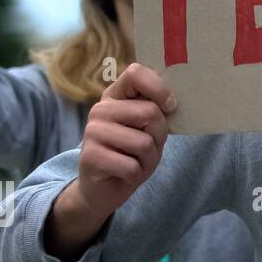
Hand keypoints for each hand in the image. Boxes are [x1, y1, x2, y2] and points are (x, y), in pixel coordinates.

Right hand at [71, 63, 174, 219]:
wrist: (105, 188)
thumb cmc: (132, 152)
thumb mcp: (149, 128)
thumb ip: (156, 110)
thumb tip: (172, 101)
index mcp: (116, 96)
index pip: (136, 73)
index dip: (158, 88)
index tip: (170, 105)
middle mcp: (100, 109)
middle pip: (149, 112)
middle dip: (159, 135)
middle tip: (147, 146)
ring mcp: (92, 132)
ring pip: (144, 143)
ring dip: (148, 158)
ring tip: (134, 160)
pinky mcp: (90, 157)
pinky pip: (132, 166)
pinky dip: (136, 173)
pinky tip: (123, 173)